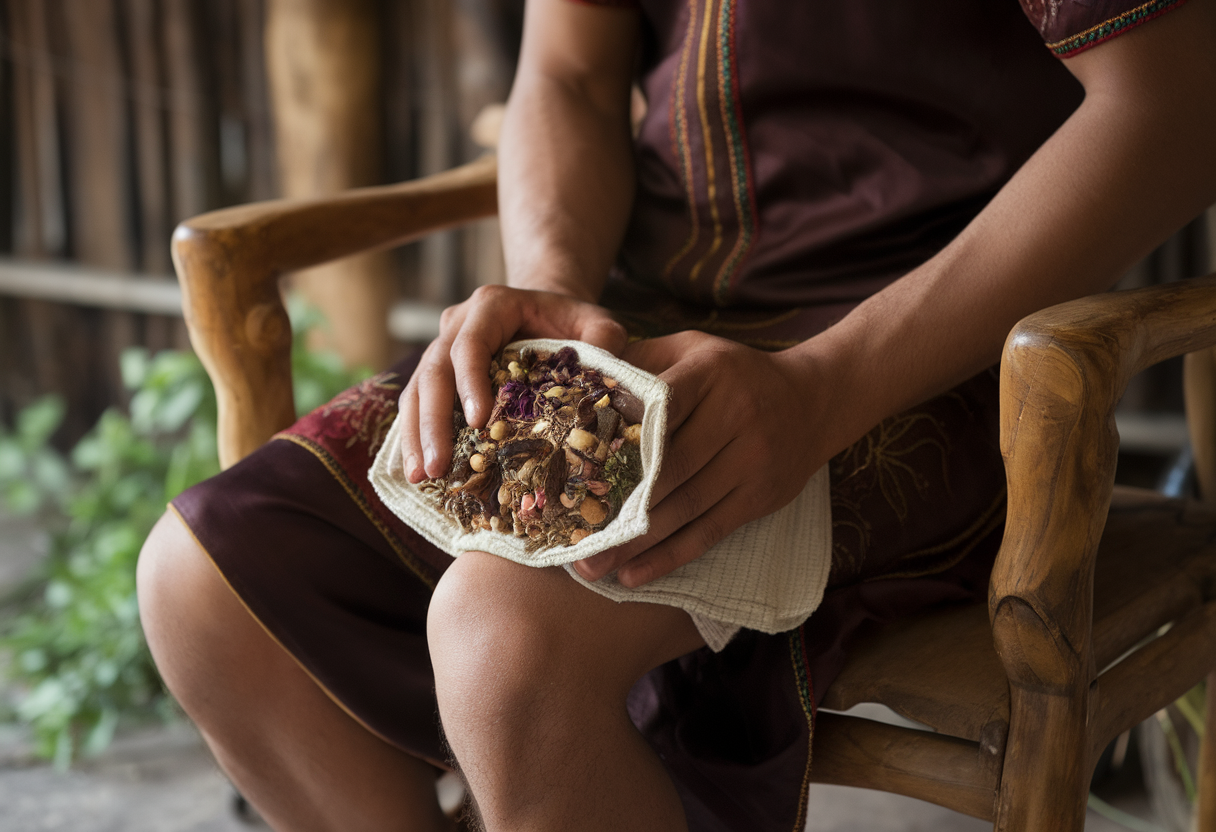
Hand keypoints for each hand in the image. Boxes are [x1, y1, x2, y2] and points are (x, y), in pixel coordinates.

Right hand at [398, 285, 626, 482]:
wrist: (544, 311)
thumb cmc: (569, 320)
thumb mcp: (594, 321)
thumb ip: (604, 338)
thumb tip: (609, 376)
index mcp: (491, 306)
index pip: (470, 344)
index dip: (469, 383)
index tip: (475, 422)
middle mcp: (456, 324)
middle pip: (433, 371)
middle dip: (432, 422)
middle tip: (436, 466)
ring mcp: (441, 347)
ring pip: (416, 390)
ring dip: (415, 435)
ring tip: (419, 477)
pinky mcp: (437, 373)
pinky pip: (416, 403)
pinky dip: (414, 436)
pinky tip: (417, 472)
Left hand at [574, 330, 824, 586]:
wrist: (812, 401)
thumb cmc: (732, 374)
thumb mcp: (691, 350)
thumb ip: (640, 361)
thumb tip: (580, 384)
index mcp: (710, 372)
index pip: (656, 409)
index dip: (617, 441)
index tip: (575, 470)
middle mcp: (736, 415)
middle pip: (667, 468)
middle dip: (616, 506)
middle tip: (572, 535)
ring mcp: (752, 459)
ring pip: (685, 507)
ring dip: (635, 542)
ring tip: (592, 566)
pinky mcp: (760, 496)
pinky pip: (709, 532)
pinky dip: (670, 557)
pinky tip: (634, 575)